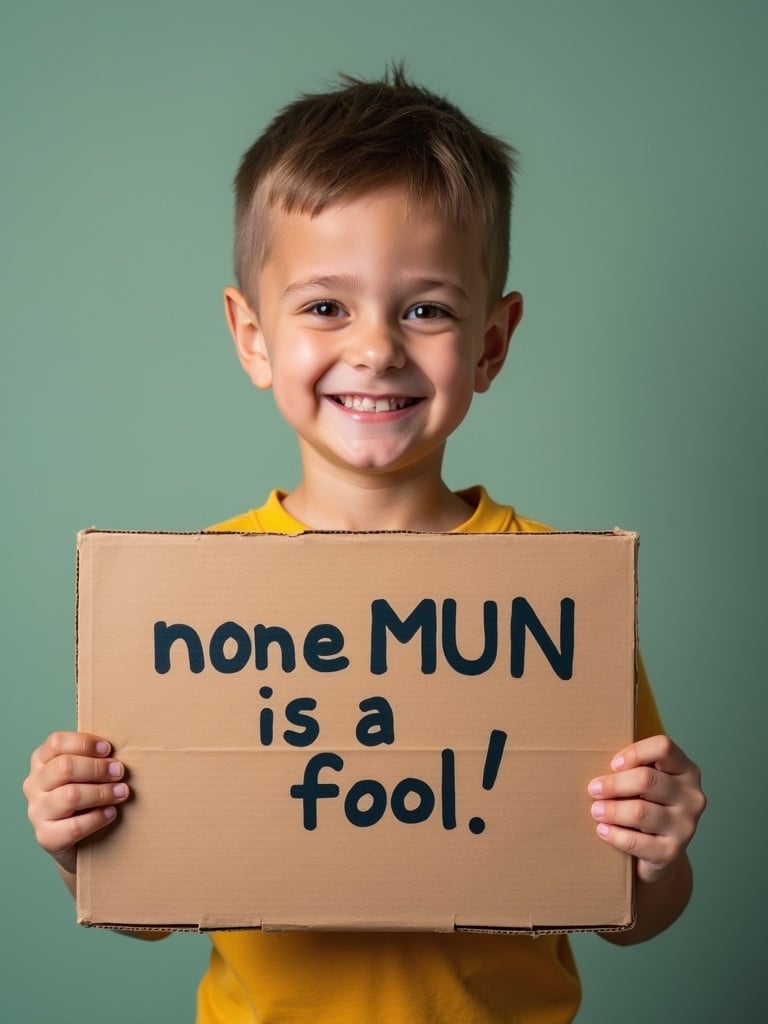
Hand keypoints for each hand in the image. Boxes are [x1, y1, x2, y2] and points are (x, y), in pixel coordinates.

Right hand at [23, 731, 129, 875]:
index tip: (108, 749)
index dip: (85, 743)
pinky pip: (75, 826)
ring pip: (71, 795)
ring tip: (121, 792)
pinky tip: (111, 813)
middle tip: (119, 772)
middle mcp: (34, 784)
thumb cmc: (84, 796)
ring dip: (102, 792)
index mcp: (41, 761)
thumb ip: (93, 758)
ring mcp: (37, 811)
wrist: (76, 841)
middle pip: (64, 767)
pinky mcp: (46, 837)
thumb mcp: (83, 772)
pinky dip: (98, 818)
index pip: (56, 742)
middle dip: (97, 768)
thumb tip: (117, 753)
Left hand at [588, 735, 705, 885]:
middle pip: (647, 779)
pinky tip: (602, 830)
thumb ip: (633, 768)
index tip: (613, 764)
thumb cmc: (647, 806)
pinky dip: (614, 834)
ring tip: (595, 810)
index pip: (664, 748)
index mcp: (686, 771)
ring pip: (639, 811)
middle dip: (614, 784)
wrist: (660, 854)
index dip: (635, 752)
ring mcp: (685, 826)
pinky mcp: (672, 852)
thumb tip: (594, 758)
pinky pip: (635, 841)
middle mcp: (692, 797)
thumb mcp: (646, 783)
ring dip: (611, 810)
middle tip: (593, 789)